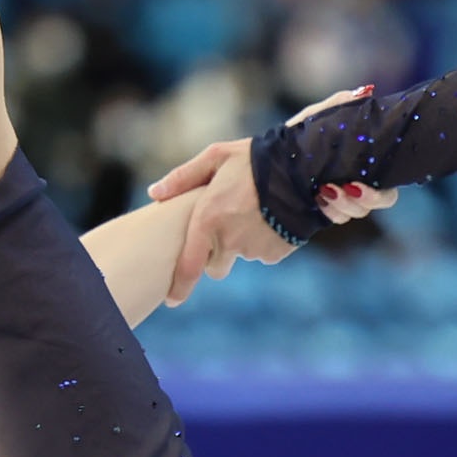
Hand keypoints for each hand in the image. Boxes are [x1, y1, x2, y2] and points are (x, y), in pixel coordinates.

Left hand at [145, 138, 280, 304]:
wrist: (302, 168)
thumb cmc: (254, 159)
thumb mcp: (216, 157)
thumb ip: (183, 177)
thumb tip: (153, 192)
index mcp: (207, 219)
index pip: (188, 265)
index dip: (179, 287)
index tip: (171, 299)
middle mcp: (228, 240)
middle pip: (215, 267)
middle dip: (217, 254)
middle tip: (227, 225)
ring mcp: (253, 250)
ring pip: (241, 256)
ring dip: (243, 242)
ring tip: (254, 211)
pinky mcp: (275, 253)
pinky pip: (263, 254)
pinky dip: (264, 241)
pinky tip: (270, 217)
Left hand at [282, 86, 398, 225]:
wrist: (266, 164)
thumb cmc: (294, 139)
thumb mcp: (313, 119)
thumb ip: (337, 105)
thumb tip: (365, 91)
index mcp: (362, 160)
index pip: (387, 178)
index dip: (383, 187)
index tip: (362, 181)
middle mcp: (358, 181)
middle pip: (382, 200)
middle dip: (369, 199)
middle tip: (349, 188)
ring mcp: (344, 199)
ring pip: (360, 211)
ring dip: (346, 205)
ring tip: (325, 191)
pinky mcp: (327, 212)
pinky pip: (339, 218)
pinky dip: (331, 211)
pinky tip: (317, 200)